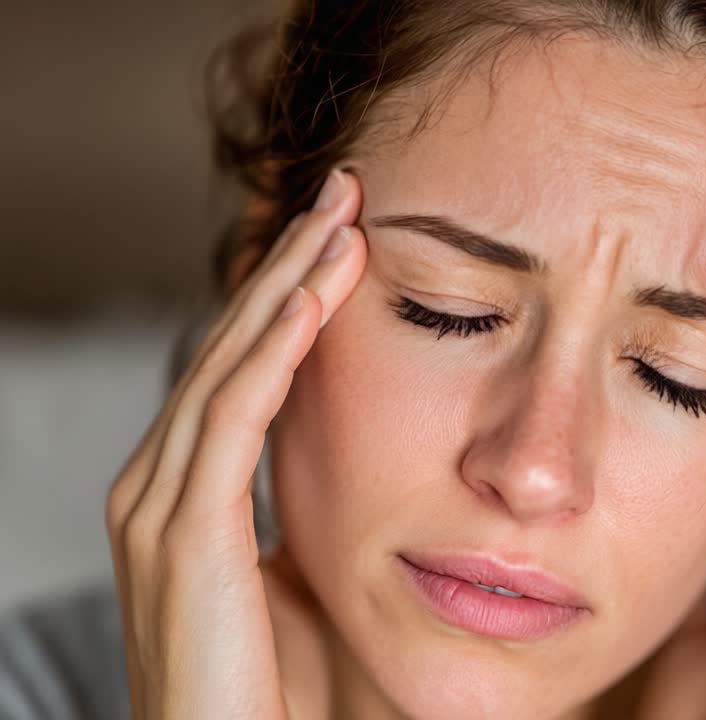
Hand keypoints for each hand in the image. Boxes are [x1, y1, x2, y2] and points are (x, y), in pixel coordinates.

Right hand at [104, 169, 367, 718]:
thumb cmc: (278, 688)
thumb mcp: (298, 574)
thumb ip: (309, 511)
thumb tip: (364, 466)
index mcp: (184, 493)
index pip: (240, 367)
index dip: (288, 295)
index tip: (345, 235)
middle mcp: (158, 487)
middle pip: (230, 346)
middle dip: (288, 264)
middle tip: (342, 192)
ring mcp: (159, 508)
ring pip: (230, 364)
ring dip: (287, 285)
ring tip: (341, 219)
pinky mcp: (183, 538)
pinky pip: (234, 420)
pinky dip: (273, 351)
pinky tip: (315, 297)